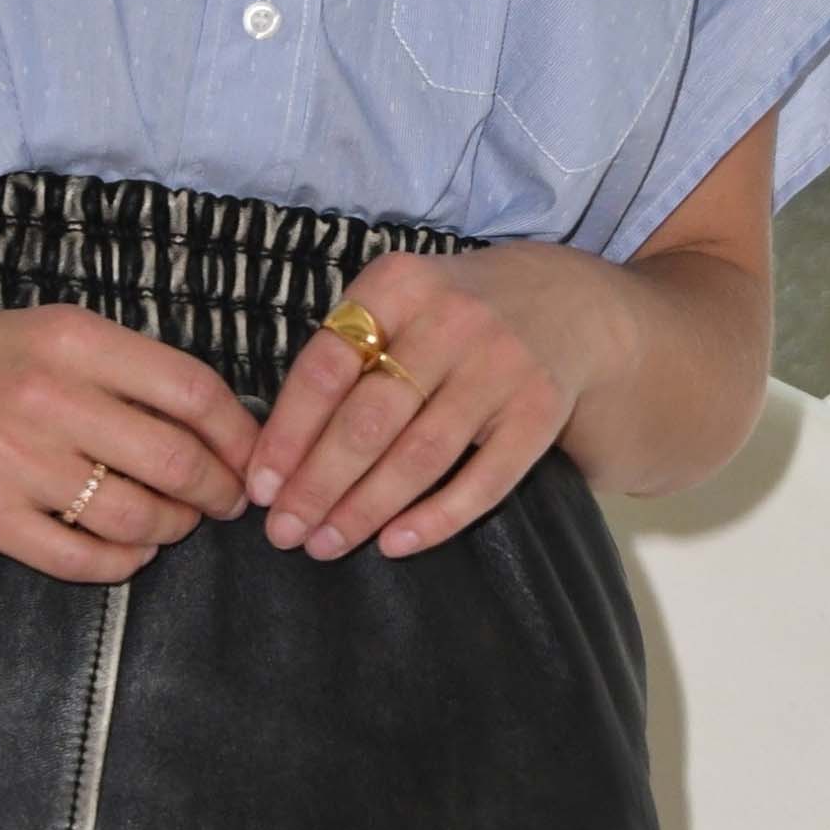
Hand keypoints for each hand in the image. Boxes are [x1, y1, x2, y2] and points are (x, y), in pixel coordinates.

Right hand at [0, 296, 265, 582]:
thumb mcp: (54, 333)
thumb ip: (127, 370)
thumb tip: (217, 424)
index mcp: (74, 340)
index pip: (191, 391)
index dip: (236, 435)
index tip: (250, 458)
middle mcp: (48, 397)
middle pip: (174, 460)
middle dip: (216, 493)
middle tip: (224, 503)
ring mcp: (13, 460)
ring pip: (134, 516)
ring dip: (172, 528)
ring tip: (173, 524)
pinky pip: (80, 558)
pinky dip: (122, 562)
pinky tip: (129, 550)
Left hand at [245, 242, 632, 560]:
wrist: (569, 303)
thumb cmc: (453, 312)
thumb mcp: (399, 303)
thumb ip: (345, 356)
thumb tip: (278, 450)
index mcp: (398, 285)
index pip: (326, 367)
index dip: (287, 434)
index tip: (261, 487)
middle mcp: (451, 320)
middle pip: (369, 419)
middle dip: (318, 485)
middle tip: (284, 532)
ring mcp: (502, 367)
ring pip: (420, 455)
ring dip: (365, 509)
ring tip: (325, 545)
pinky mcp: (540, 413)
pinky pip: (483, 481)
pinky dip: (436, 519)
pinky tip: (393, 544)